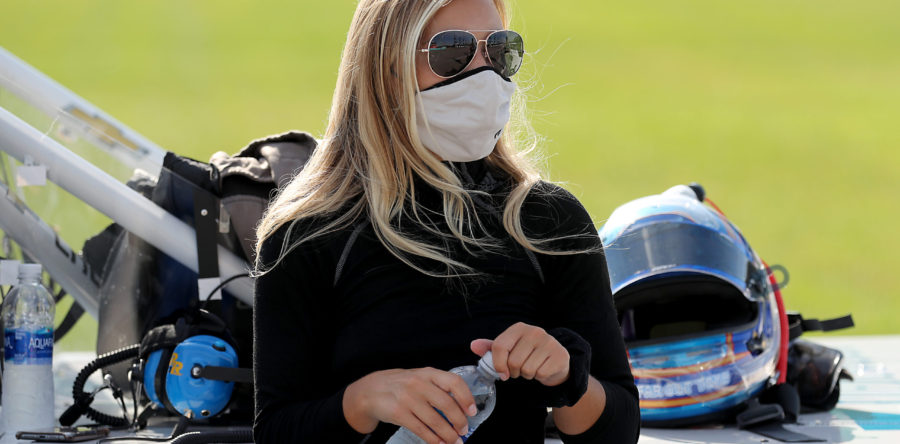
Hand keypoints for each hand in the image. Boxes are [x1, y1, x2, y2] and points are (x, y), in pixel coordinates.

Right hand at [343, 367, 476, 443]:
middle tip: (463, 430)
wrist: (369, 391)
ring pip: (435, 420)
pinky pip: (421, 429)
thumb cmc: (399, 385)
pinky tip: (438, 443)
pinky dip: (433, 439)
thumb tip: (461, 408)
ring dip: (448, 434)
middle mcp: (418, 383)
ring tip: (454, 441)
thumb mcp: (419, 378)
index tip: (472, 411)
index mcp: (427, 373)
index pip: (454, 382)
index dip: (466, 397)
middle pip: (446, 404)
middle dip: (459, 421)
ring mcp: (407, 398)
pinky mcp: (398, 413)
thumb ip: (437, 387)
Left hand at [470, 322, 570, 386]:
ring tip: (531, 368)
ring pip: (527, 369)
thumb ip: (491, 348)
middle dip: (514, 372)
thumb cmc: (527, 354)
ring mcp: (549, 342)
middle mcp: (535, 331)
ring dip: (526, 375)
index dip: (497, 364)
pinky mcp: (560, 355)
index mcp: (519, 328)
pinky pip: (540, 373)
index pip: (499, 346)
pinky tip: (542, 369)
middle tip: (520, 370)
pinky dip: (539, 377)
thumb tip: (473, 345)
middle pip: (513, 361)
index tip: (501, 373)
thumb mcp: (509, 349)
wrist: (554, 360)